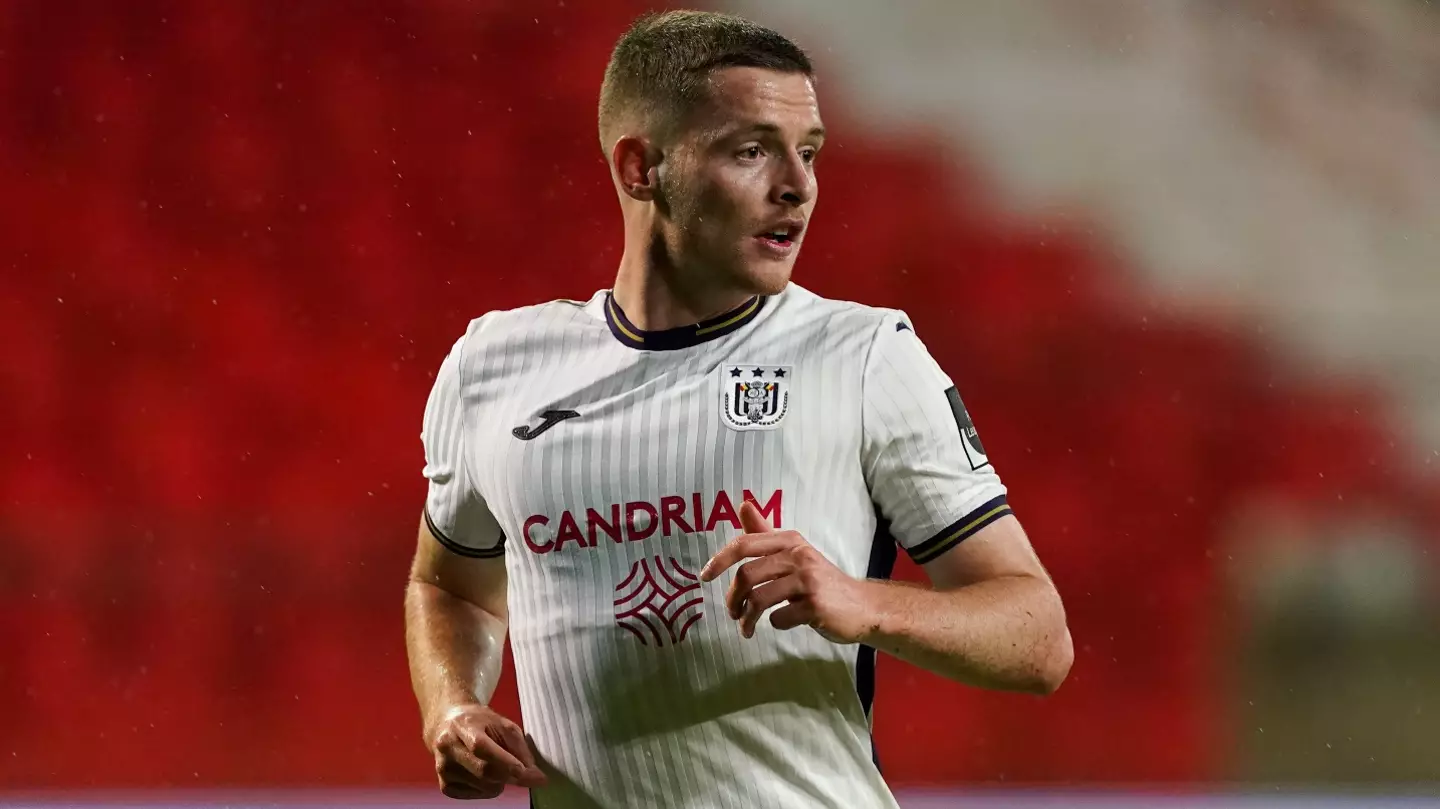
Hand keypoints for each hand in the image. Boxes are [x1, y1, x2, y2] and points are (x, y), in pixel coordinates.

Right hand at [427, 703, 546, 798]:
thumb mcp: (502, 723)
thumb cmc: (479, 722)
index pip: (481, 748)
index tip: (525, 771)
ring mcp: (444, 768)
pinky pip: (477, 795)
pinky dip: (489, 788)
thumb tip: (532, 773)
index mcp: (463, 726)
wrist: (446, 724)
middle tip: (529, 775)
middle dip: (511, 776)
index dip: (504, 761)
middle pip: (484, 771)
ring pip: (484, 786)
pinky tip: (485, 774)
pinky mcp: (444, 785)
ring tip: (499, 765)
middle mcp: (448, 748)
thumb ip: (518, 746)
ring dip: (501, 781)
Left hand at [699, 501, 878, 643]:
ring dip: (747, 618)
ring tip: (746, 628)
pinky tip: (781, 624)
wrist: (862, 606)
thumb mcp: (794, 552)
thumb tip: (743, 504)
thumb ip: (765, 533)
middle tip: (732, 613)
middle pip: (747, 575)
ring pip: (759, 598)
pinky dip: (774, 624)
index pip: (744, 544)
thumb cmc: (820, 581)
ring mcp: (808, 580)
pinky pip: (779, 618)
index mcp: (789, 540)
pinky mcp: (816, 605)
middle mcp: (798, 555)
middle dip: (732, 599)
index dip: (719, 560)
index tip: (704, 577)